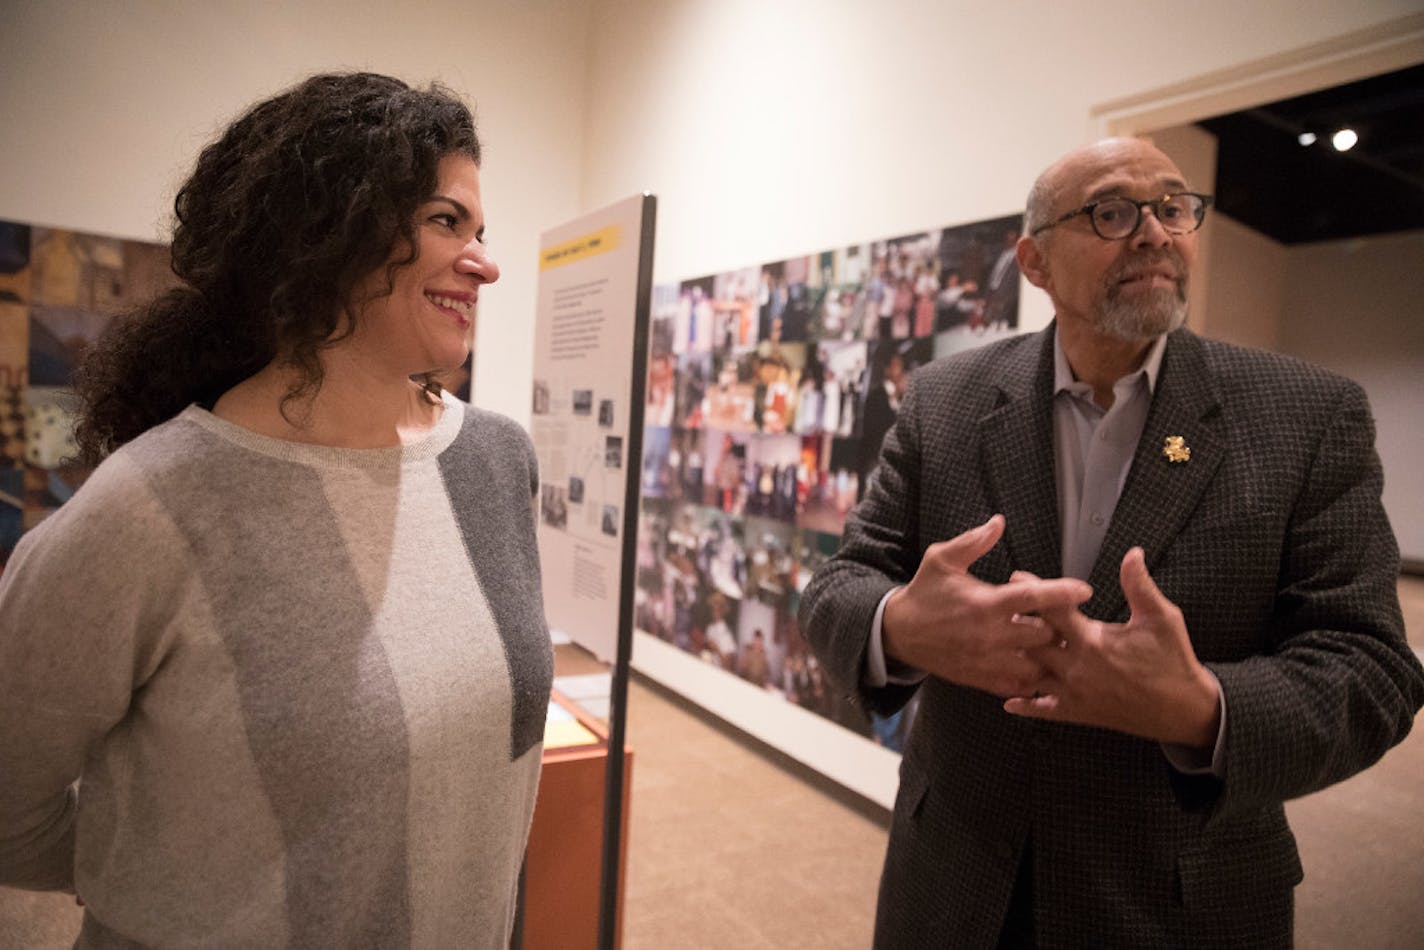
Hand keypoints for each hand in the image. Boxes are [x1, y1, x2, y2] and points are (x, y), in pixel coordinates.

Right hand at [882, 515, 1092, 696]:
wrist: (899, 633)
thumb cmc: (924, 593)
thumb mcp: (941, 559)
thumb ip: (973, 542)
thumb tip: (999, 522)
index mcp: (985, 603)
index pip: (1033, 598)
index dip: (1063, 592)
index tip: (1085, 589)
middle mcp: (990, 635)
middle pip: (1044, 636)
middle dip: (1060, 628)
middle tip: (1069, 620)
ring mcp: (987, 661)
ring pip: (1036, 667)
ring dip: (1049, 657)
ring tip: (1056, 645)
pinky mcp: (981, 679)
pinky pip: (1018, 688)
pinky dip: (1032, 680)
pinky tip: (1036, 666)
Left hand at [1003, 547, 1220, 745]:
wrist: (1184, 709)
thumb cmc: (1173, 661)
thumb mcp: (1162, 618)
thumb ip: (1140, 585)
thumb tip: (1133, 553)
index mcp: (1093, 641)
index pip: (1053, 610)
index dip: (1034, 591)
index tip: (1017, 577)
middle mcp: (1077, 667)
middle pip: (1032, 642)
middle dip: (1015, 624)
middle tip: (998, 609)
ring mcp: (1074, 693)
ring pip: (1030, 675)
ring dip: (1015, 661)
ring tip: (997, 646)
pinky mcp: (1079, 713)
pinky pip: (1044, 710)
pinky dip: (1026, 705)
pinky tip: (1008, 700)